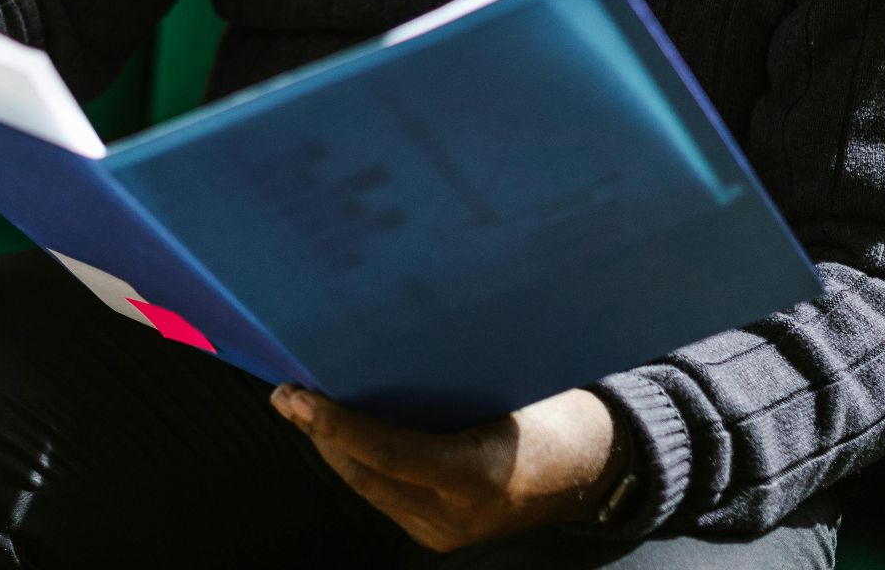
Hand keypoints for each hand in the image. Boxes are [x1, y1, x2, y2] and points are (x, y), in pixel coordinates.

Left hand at [272, 385, 623, 552]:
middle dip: (321, 433)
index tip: (296, 397)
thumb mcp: (510, 388)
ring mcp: (447, 532)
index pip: (389, 453)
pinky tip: (340, 432)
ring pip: (369, 487)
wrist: (597, 466)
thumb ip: (447, 384)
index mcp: (479, 475)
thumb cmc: (556, 410)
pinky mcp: (440, 534)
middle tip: (287, 392)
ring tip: (302, 408)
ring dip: (334, 448)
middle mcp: (457, 514)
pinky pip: (385, 495)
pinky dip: (360, 463)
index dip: (336, 425)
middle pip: (366, 474)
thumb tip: (377, 351)